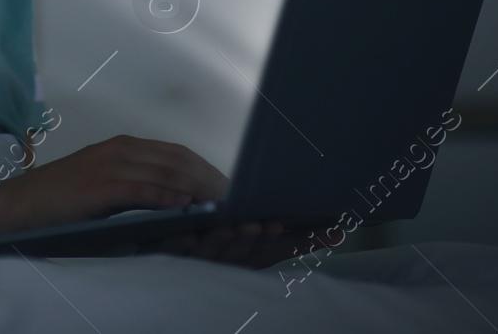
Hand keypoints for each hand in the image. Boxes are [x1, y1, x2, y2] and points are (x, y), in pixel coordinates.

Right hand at [0, 134, 228, 235]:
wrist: (17, 206)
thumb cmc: (61, 203)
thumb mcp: (103, 187)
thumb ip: (136, 187)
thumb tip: (178, 203)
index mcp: (122, 147)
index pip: (177, 154)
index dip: (208, 169)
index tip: (231, 189)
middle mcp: (119, 150)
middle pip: (178, 160)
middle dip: (211, 179)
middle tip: (238, 200)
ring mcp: (107, 166)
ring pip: (164, 172)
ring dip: (198, 188)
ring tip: (223, 205)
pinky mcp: (97, 187)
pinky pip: (139, 189)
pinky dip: (166, 197)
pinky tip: (185, 206)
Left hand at [139, 220, 330, 268]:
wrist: (160, 274)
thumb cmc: (216, 249)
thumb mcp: (253, 243)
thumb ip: (289, 238)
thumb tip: (336, 230)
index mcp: (247, 259)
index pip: (277, 250)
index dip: (302, 242)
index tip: (327, 229)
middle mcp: (224, 264)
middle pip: (245, 253)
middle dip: (257, 238)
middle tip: (266, 222)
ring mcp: (196, 261)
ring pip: (214, 252)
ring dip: (225, 240)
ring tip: (235, 224)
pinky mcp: (167, 255)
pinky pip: (176, 251)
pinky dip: (184, 242)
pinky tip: (191, 232)